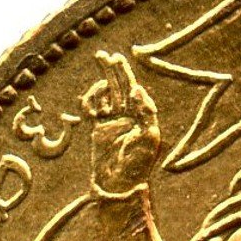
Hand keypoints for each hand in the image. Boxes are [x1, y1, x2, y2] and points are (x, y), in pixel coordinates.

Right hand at [82, 50, 160, 197]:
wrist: (118, 184)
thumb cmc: (138, 164)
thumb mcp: (150, 137)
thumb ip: (146, 112)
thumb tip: (137, 89)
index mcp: (142, 119)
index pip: (136, 94)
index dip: (131, 81)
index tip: (126, 75)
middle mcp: (128, 118)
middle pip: (121, 89)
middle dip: (116, 71)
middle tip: (109, 55)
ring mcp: (112, 122)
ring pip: (107, 94)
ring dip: (104, 77)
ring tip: (101, 59)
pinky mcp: (98, 129)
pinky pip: (93, 109)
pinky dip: (91, 98)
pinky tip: (91, 93)